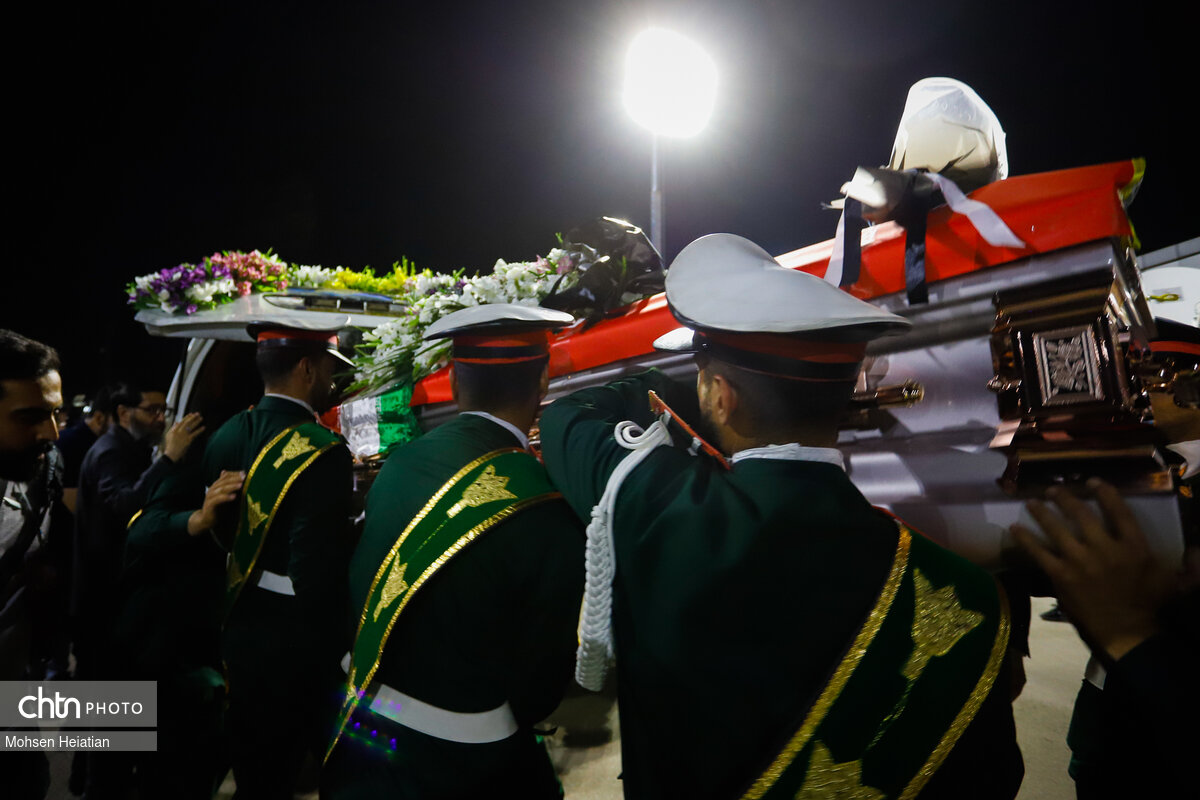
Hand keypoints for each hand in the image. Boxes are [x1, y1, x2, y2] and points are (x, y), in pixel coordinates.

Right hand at [162, 412, 204, 461]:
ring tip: (201, 418)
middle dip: (193, 417)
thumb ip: (173, 428)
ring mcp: (184, 435)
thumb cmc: (169, 445)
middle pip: (187, 422)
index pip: (181, 421)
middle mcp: (179, 431)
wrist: (171, 453)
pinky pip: (195, 434)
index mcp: (174, 429)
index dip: (187, 417)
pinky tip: (203, 427)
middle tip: (198, 413)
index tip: (191, 414)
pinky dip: (199, 430)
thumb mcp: (168, 435)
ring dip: (197, 422)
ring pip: (191, 426)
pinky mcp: (188, 440)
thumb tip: (176, 422)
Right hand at [187, 470, 244, 535]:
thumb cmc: (219, 507)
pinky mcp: (209, 505)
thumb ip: (231, 487)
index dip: (235, 474)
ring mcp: (210, 497)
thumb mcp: (226, 496)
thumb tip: (240, 478)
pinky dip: (226, 497)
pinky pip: (218, 499)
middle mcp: (213, 489)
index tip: (245, 473)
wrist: (207, 519)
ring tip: (240, 485)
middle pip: (224, 481)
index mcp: (217, 485)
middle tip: (244, 477)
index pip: (226, 476)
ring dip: (231, 486)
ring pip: (221, 489)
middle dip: (235, 479)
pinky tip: (234, 496)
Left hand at [1011, 479, 1175, 660]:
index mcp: (1133, 547)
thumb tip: (1191, 547)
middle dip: (1066, 499)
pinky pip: (1040, 553)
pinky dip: (1026, 540)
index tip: (1093, 481)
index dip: (1106, 494)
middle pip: (1083, 516)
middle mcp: (1106, 550)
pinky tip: (1015, 529)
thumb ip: (1174, 558)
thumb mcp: (1165, 576)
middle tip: (1053, 489)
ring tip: (1032, 502)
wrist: (1126, 632)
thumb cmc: (1148, 603)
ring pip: (1058, 530)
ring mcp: (1081, 562)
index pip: (1119, 512)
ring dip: (1043, 513)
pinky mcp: (1063, 576)